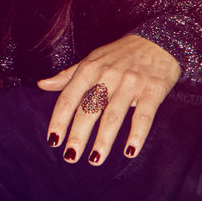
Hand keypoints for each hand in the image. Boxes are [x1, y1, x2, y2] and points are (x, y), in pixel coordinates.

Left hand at [40, 33, 179, 163]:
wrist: (159, 41)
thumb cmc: (120, 54)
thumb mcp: (91, 60)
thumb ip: (68, 76)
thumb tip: (42, 85)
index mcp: (89, 70)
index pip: (68, 99)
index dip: (59, 120)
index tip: (53, 140)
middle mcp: (107, 77)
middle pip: (89, 110)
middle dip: (78, 135)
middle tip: (70, 157)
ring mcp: (130, 84)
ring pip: (113, 116)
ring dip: (104, 140)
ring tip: (95, 159)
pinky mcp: (152, 91)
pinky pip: (143, 116)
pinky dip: (137, 135)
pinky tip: (129, 151)